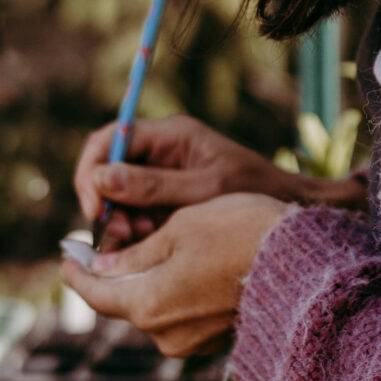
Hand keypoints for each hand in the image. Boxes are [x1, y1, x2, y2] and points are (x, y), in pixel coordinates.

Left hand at [59, 192, 291, 356]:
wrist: (303, 263)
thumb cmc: (240, 233)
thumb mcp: (180, 229)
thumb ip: (135, 254)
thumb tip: (103, 267)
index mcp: (148, 304)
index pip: (96, 294)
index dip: (76, 273)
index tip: (66, 253)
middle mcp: (164, 334)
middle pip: (124, 302)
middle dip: (113, 273)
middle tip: (105, 243)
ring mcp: (191, 342)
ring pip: (152, 308)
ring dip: (145, 281)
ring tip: (147, 247)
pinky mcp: (213, 340)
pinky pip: (179, 315)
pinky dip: (172, 291)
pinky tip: (182, 265)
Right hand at [73, 110, 364, 244]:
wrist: (288, 209)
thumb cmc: (254, 193)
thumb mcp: (204, 190)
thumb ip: (154, 186)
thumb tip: (103, 177)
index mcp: (170, 134)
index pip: (110, 139)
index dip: (92, 172)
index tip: (95, 209)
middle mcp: (160, 150)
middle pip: (107, 169)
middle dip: (106, 204)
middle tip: (123, 235)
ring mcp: (161, 175)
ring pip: (116, 196)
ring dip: (120, 222)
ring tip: (141, 240)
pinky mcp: (164, 200)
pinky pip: (133, 213)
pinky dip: (134, 232)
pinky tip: (148, 246)